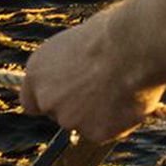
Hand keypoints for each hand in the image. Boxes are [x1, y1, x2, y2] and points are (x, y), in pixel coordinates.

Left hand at [20, 8, 161, 146]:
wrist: (134, 46)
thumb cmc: (112, 32)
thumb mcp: (79, 43)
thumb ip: (71, 68)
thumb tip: (80, 76)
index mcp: (37, 71)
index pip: (32, 102)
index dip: (51, 100)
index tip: (65, 98)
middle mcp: (47, 98)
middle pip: (59, 114)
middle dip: (78, 107)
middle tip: (104, 88)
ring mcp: (69, 119)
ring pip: (86, 124)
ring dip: (101, 113)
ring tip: (122, 86)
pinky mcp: (95, 134)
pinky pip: (109, 130)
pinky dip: (119, 120)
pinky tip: (129, 99)